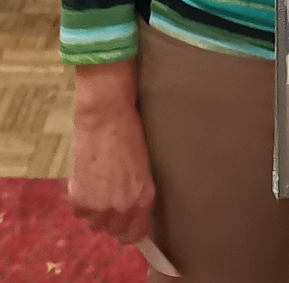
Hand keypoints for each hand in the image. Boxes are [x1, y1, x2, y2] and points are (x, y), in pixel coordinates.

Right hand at [69, 98, 154, 243]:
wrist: (107, 119)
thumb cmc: (130, 136)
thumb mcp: (143, 168)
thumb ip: (137, 194)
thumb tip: (130, 212)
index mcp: (143, 198)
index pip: (135, 235)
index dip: (130, 230)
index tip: (128, 223)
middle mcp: (122, 208)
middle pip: (113, 231)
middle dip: (113, 219)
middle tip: (111, 198)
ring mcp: (99, 206)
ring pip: (94, 224)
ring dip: (96, 212)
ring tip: (100, 188)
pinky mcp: (79, 200)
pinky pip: (79, 213)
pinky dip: (82, 201)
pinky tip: (88, 181)